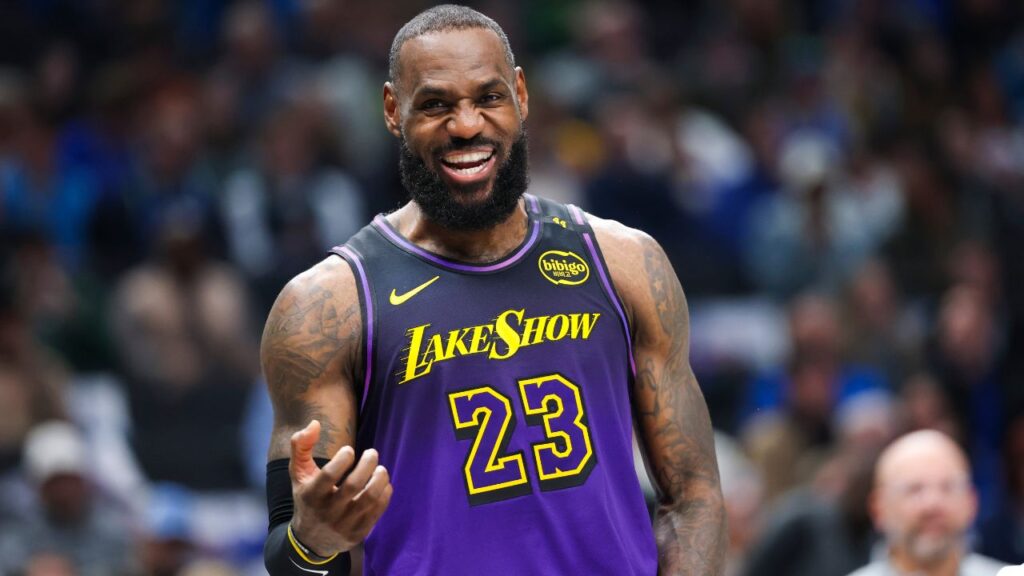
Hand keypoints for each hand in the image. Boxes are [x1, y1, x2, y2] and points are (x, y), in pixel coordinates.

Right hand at [288, 420, 392, 556]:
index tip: (350, 449)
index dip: (342, 459)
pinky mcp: (357, 534)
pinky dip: (385, 495)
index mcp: (310, 496)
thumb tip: (315, 423)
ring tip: (381, 468)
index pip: (329, 476)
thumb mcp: (298, 474)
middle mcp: (327, 512)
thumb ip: (300, 446)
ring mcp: (343, 525)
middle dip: (367, 464)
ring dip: (379, 479)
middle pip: (353, 486)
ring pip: (369, 499)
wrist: (310, 540)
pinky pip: (377, 512)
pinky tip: (383, 484)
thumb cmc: (307, 498)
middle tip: (372, 452)